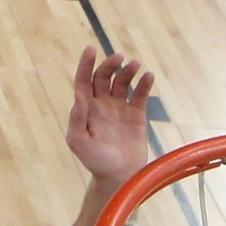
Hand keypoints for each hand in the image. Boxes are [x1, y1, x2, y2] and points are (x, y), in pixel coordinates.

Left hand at [64, 45, 154, 185]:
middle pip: (104, 76)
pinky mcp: (136, 114)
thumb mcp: (79, 142)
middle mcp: (102, 104)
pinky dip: (144, 83)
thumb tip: (78, 95)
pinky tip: (148, 77)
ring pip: (123, 81)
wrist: (120, 176)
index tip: (91, 49)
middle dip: (110, 64)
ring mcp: (120, 108)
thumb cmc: (96, 162)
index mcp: (86, 108)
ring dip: (128, 70)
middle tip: (119, 58)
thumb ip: (76, 119)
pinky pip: (140, 93)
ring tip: (136, 66)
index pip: (83, 80)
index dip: (85, 63)